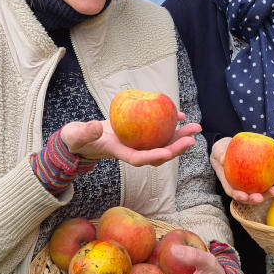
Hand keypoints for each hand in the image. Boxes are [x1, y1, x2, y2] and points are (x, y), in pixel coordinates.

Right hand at [61, 113, 199, 166]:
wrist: (81, 138)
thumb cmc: (77, 139)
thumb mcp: (77, 135)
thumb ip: (85, 132)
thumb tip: (96, 127)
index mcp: (119, 152)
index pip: (138, 158)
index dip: (154, 157)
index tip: (168, 153)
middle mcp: (132, 149)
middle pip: (158, 152)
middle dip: (176, 147)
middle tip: (192, 138)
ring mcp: (137, 142)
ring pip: (162, 142)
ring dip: (180, 136)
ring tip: (196, 127)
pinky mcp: (139, 133)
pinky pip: (158, 130)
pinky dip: (170, 123)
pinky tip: (181, 115)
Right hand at [210, 137, 273, 203]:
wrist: (231, 148)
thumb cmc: (223, 151)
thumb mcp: (219, 150)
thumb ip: (220, 154)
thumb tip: (222, 159)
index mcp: (229, 183)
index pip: (233, 192)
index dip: (239, 196)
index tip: (244, 196)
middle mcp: (241, 186)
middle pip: (249, 196)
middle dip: (256, 199)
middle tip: (261, 197)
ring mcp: (250, 184)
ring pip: (260, 192)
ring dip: (268, 193)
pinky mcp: (259, 178)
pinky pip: (266, 182)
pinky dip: (272, 182)